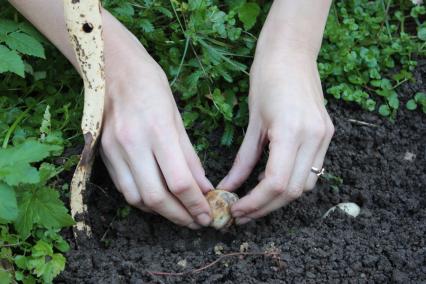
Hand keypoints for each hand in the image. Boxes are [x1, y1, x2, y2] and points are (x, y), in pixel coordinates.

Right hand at [100, 30, 212, 228]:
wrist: (112, 68)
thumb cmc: (151, 87)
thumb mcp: (177, 118)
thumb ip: (189, 156)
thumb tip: (204, 187)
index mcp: (157, 130)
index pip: (179, 180)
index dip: (196, 204)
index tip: (209, 215)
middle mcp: (133, 143)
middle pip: (157, 197)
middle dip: (180, 215)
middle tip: (197, 221)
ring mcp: (114, 150)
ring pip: (138, 199)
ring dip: (161, 212)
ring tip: (180, 213)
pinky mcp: (103, 154)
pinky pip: (124, 189)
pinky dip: (143, 201)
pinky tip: (158, 200)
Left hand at [218, 47, 333, 224]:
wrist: (292, 53)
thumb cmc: (266, 79)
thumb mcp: (252, 122)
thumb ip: (243, 160)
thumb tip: (229, 186)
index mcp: (292, 131)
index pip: (276, 183)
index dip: (255, 203)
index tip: (236, 210)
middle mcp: (315, 137)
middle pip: (293, 191)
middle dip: (266, 207)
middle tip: (242, 213)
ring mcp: (325, 137)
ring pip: (306, 186)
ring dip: (280, 199)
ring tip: (255, 202)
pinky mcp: (328, 135)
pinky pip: (313, 171)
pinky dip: (293, 183)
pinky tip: (273, 185)